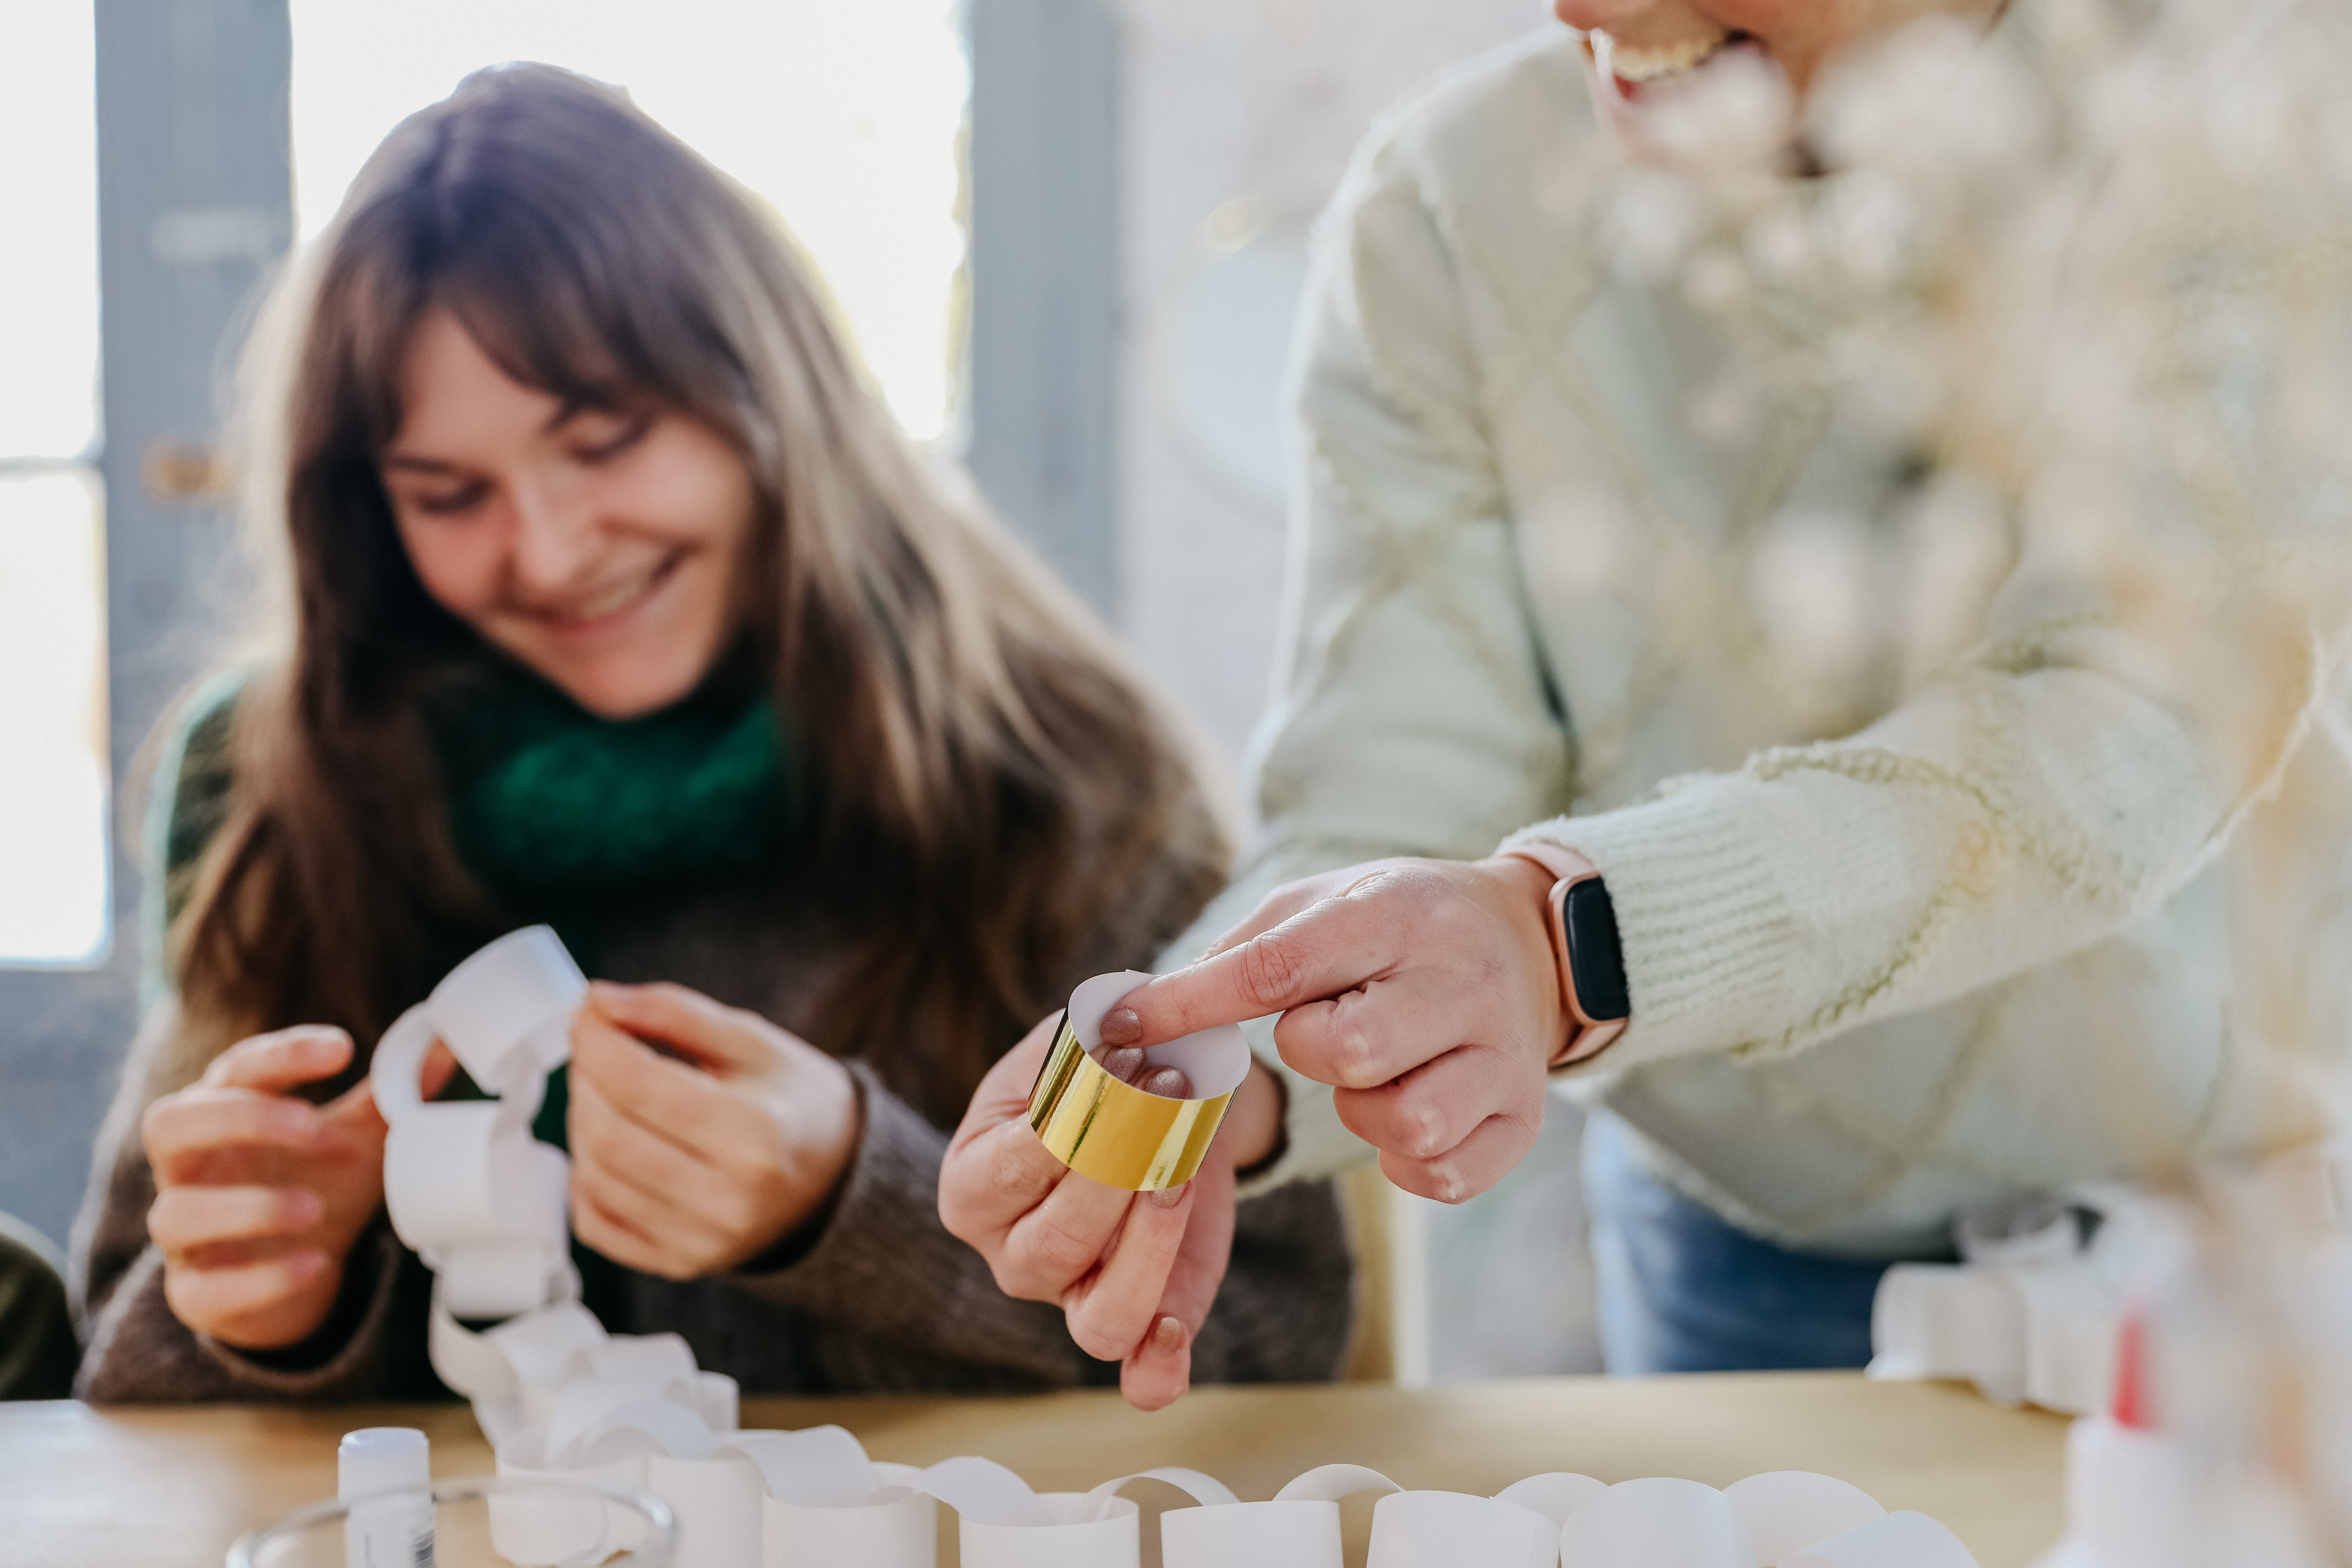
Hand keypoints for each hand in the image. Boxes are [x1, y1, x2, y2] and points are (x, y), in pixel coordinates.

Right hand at [143, 1026, 442, 1349]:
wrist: (298, 1274)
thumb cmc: (317, 1184)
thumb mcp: (357, 1139)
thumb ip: (391, 1094)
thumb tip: (445, 1045)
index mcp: (226, 1115)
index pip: (236, 1069)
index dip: (282, 1054)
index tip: (342, 1049)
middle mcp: (192, 1167)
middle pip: (171, 1124)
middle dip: (240, 1119)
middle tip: (314, 1125)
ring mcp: (184, 1233)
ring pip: (176, 1212)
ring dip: (247, 1207)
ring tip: (314, 1207)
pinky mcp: (193, 1293)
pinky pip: (204, 1289)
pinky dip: (259, 1279)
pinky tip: (314, 1265)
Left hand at [567, 982, 860, 1279]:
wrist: (835, 1178)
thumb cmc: (794, 1103)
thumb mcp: (753, 1040)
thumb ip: (676, 1013)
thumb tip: (597, 1002)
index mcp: (756, 1134)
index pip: (639, 1085)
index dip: (597, 1044)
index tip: (588, 1017)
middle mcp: (729, 1199)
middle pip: (608, 1133)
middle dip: (585, 1081)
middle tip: (596, 1052)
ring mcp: (702, 1242)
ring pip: (595, 1178)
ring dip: (581, 1124)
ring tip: (605, 1094)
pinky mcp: (679, 1265)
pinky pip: (595, 1224)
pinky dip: (584, 1179)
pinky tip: (608, 1148)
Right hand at [937, 1010, 1281, 1410]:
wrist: (1163, 1100)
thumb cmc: (1104, 1072)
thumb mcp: (1078, 1047)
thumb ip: (1083, 1050)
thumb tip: (1113, 1039)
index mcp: (971, 1187)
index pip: (1010, 1171)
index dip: (1072, 1123)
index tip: (1126, 1069)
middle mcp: (1011, 1255)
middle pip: (1055, 1245)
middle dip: (1118, 1177)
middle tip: (1167, 1111)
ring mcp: (1070, 1299)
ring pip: (1100, 1317)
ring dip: (1149, 1251)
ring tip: (1180, 1177)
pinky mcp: (1137, 1320)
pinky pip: (1137, 1375)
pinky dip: (1156, 1370)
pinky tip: (1175, 1333)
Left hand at [1098, 856, 1562, 1203]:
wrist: (1530, 940)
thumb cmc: (1395, 924)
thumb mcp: (1324, 903)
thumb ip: (1239, 952)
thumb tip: (1137, 1013)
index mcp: (1399, 913)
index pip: (1279, 967)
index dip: (1190, 1004)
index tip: (1119, 1027)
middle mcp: (1465, 982)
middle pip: (1350, 1051)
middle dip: (1310, 1051)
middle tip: (1325, 1028)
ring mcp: (1504, 1056)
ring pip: (1404, 1122)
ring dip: (1360, 1111)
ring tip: (1373, 1072)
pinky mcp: (1522, 1120)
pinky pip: (1440, 1175)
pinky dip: (1404, 1160)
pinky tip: (1404, 1110)